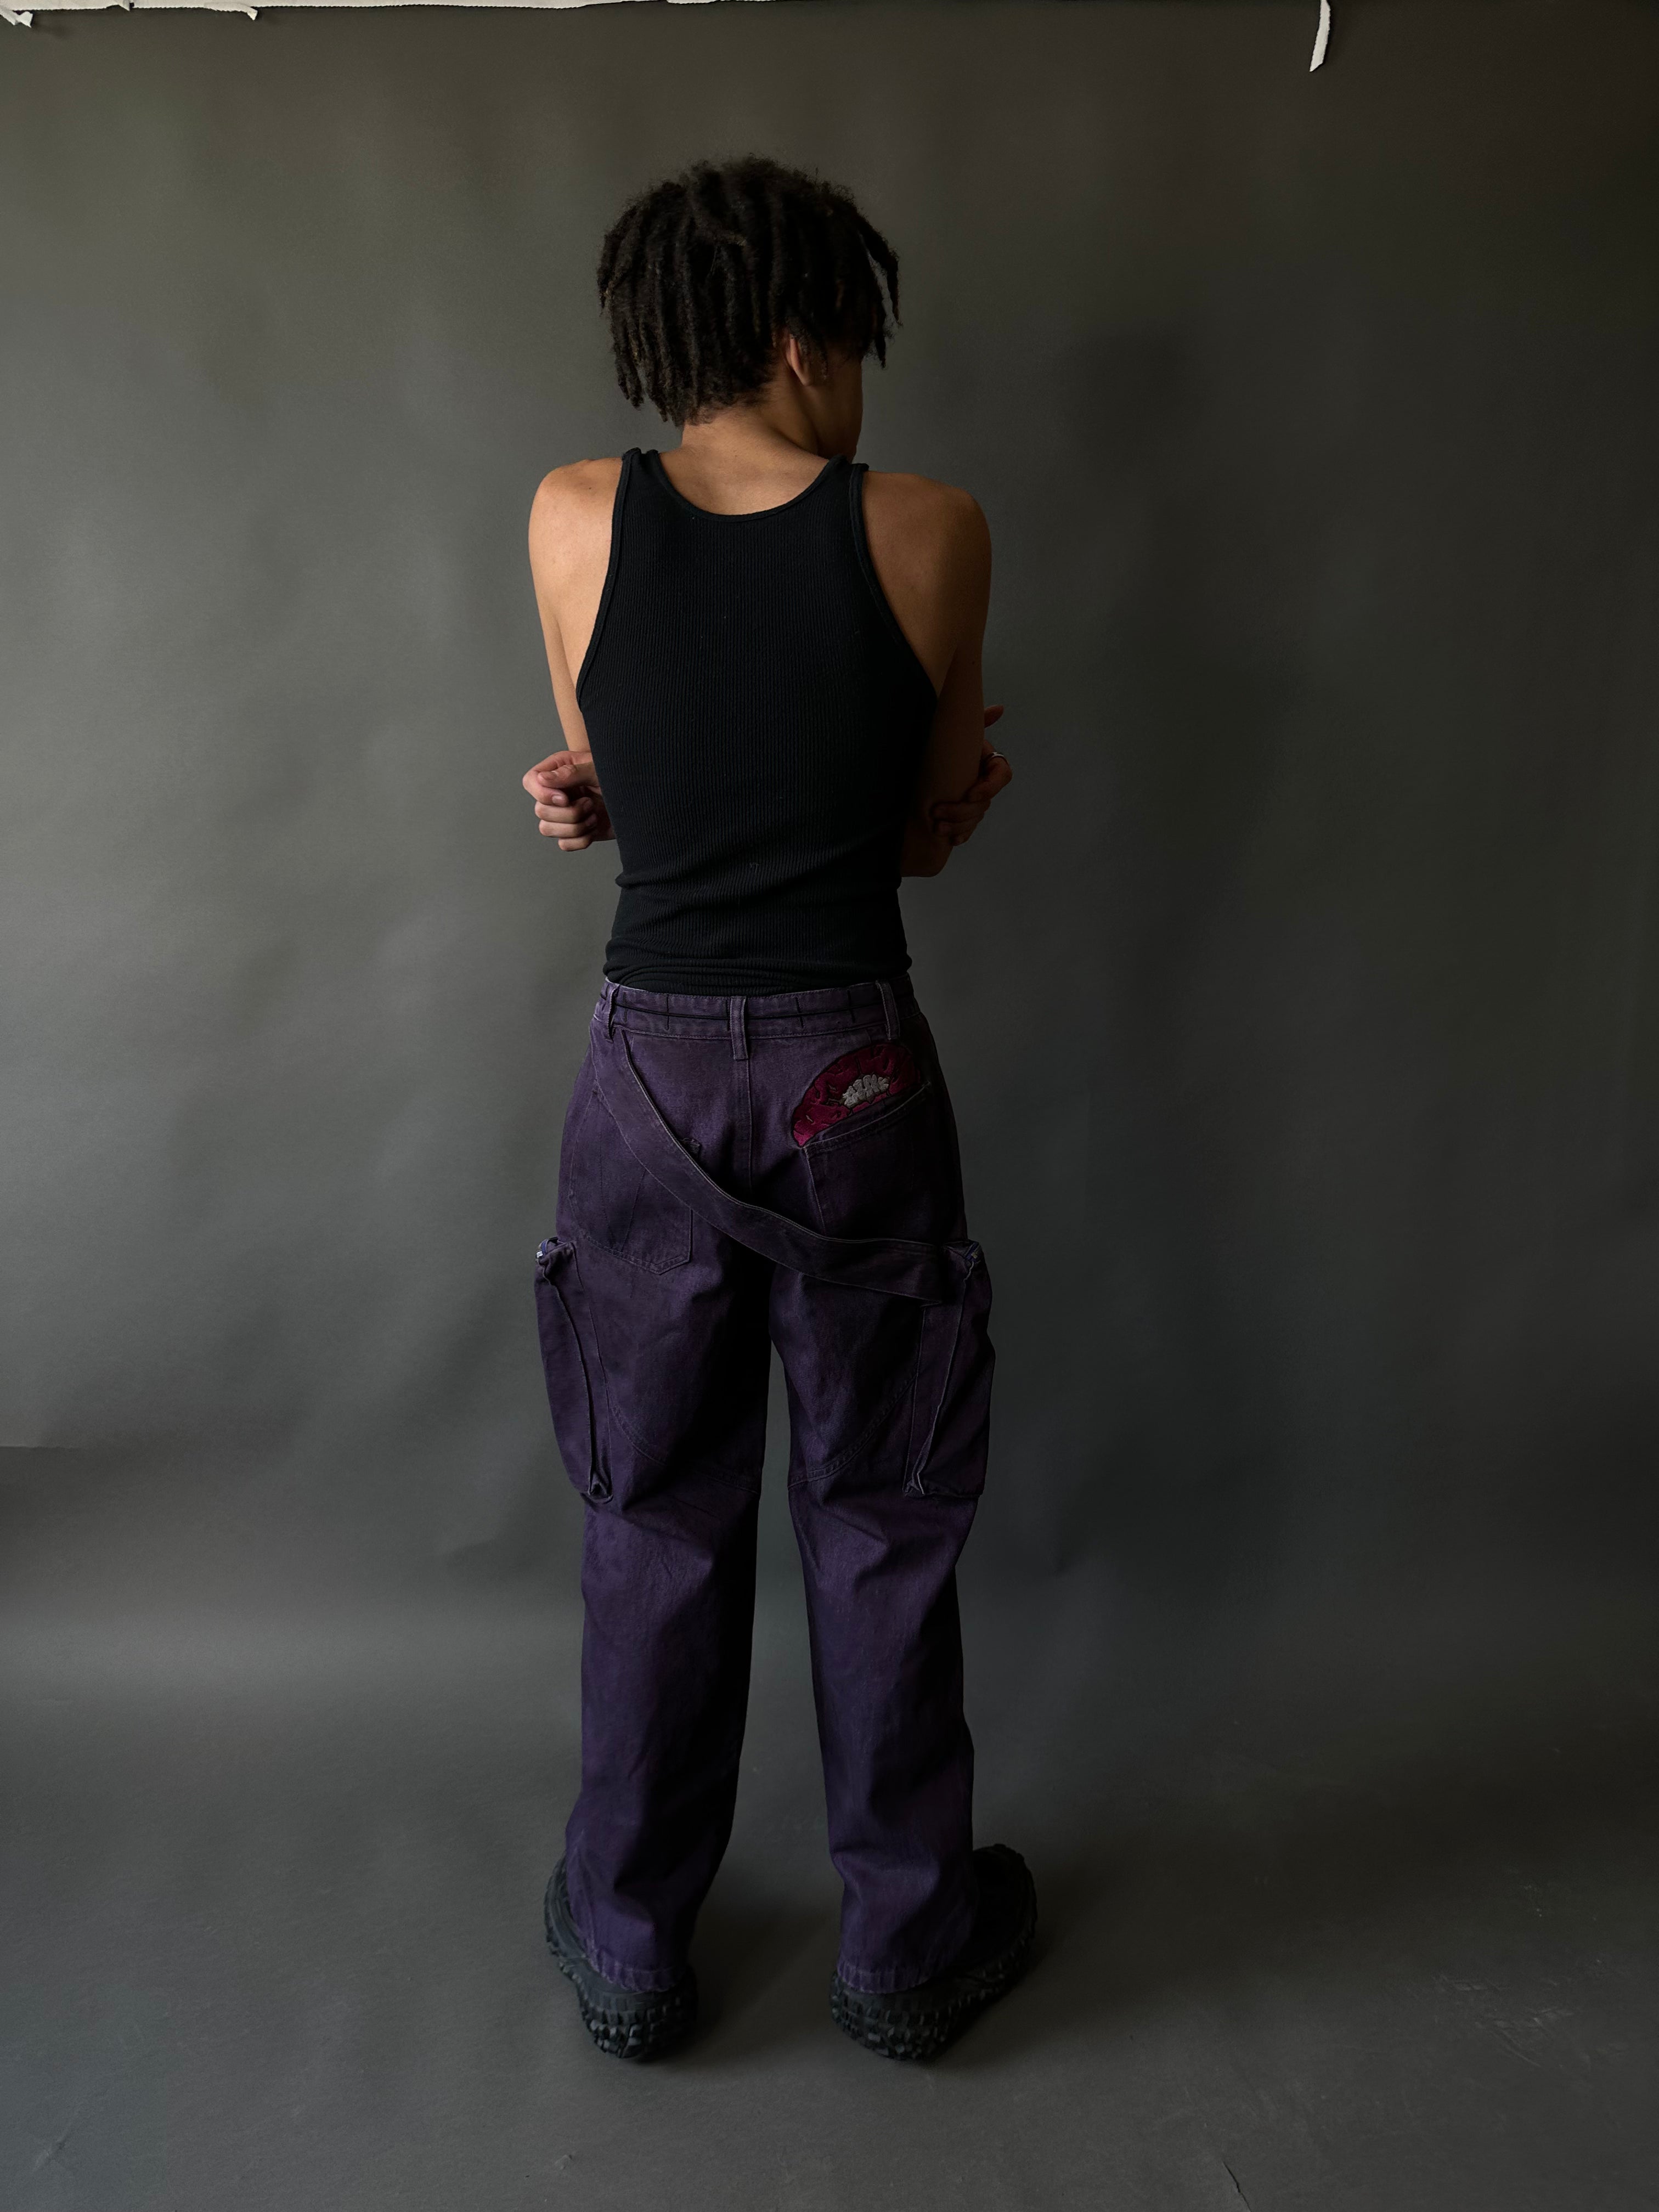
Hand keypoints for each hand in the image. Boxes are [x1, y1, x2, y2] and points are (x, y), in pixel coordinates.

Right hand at [523, 750, 613, 850]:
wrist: (641, 798)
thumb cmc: (621, 776)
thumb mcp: (598, 769)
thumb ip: (571, 773)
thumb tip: (542, 779)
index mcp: (559, 771)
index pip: (531, 781)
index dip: (543, 794)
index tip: (565, 798)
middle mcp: (558, 793)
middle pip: (540, 810)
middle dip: (568, 812)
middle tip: (590, 803)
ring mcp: (565, 814)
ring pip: (547, 829)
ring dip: (574, 826)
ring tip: (593, 815)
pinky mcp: (575, 832)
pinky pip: (564, 844)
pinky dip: (580, 840)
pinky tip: (594, 827)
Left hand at [929, 706, 1011, 846]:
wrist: (924, 761)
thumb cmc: (944, 743)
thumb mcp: (960, 732)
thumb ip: (979, 721)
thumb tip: (999, 709)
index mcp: (989, 763)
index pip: (1002, 776)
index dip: (988, 787)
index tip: (969, 793)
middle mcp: (985, 783)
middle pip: (985, 802)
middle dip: (963, 810)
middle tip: (938, 811)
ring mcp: (975, 802)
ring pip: (976, 818)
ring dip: (958, 825)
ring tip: (937, 827)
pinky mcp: (963, 816)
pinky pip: (968, 829)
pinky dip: (960, 835)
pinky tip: (951, 840)